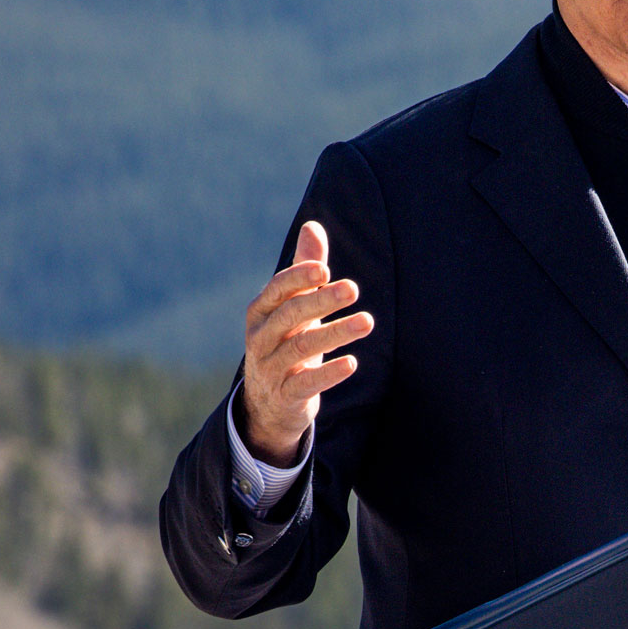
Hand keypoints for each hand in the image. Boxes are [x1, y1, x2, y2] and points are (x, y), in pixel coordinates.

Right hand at [240, 221, 372, 466]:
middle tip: (353, 289)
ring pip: (300, 348)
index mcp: (261, 311)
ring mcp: (269, 368)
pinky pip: (305, 383)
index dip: (299, 278)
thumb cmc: (287, 340)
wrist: (269, 402)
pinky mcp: (284, 395)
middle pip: (291, 315)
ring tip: (367, 322)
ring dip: (336, 333)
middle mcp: (260, 337)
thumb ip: (305, 270)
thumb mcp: (294, 307)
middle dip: (321, 301)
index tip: (325, 270)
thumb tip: (313, 226)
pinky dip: (328, 373)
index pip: (278, 289)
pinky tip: (352, 363)